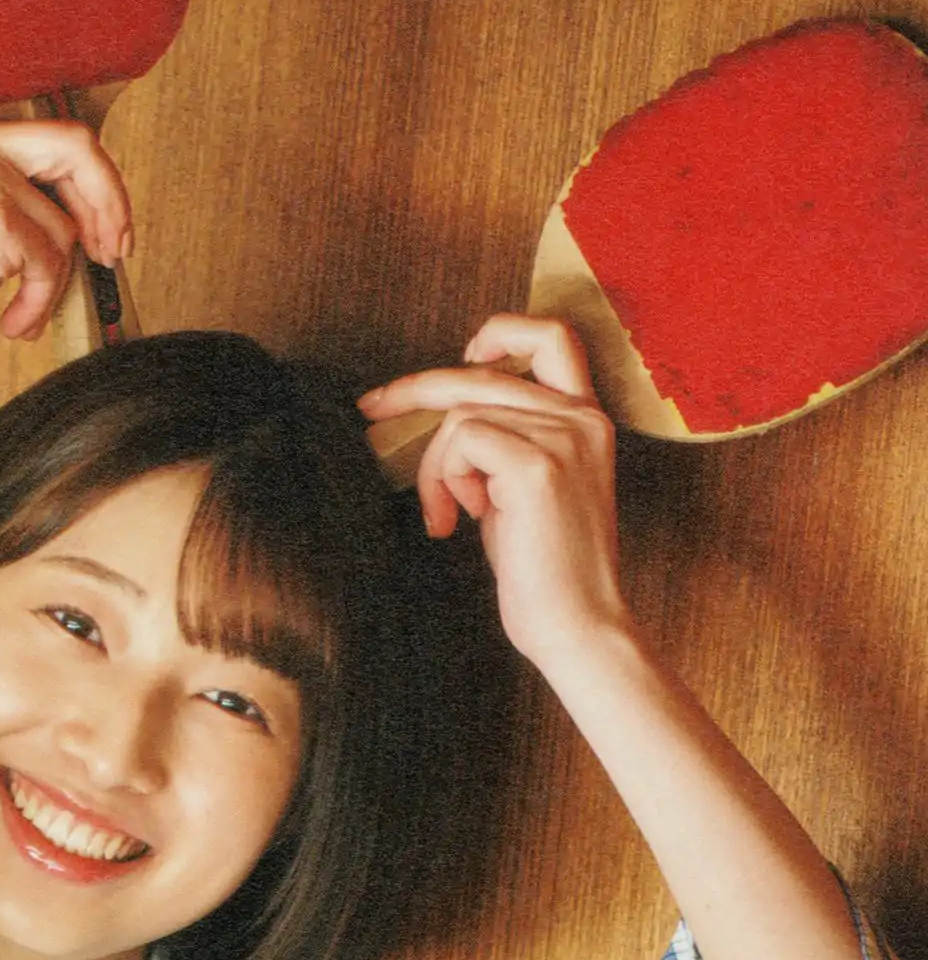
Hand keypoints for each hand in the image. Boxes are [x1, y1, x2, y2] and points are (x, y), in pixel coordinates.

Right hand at [0, 118, 131, 357]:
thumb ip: (14, 189)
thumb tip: (92, 205)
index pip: (62, 136)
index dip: (99, 181)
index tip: (108, 226)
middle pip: (80, 153)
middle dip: (110, 208)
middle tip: (111, 256)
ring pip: (64, 228)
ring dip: (51, 283)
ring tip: (21, 312)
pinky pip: (50, 264)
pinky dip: (38, 303)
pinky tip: (12, 324)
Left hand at [357, 315, 634, 677]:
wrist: (577, 626)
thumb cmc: (545, 570)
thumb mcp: (521, 490)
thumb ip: (501, 445)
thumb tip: (444, 422)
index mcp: (587, 420)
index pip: (552, 337)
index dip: (501, 332)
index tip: (463, 357)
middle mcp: (582, 419)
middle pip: (480, 372)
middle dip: (414, 389)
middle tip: (372, 409)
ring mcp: (563, 437)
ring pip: (461, 414)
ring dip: (436, 466)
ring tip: (449, 513)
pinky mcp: (536, 465)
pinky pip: (460, 441)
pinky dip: (444, 480)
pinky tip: (459, 521)